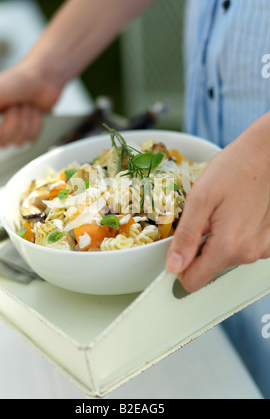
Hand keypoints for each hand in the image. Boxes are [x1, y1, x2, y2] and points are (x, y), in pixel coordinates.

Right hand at [0, 60, 61, 148]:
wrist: (44, 78)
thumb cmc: (16, 81)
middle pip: (4, 142)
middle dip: (12, 124)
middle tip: (13, 106)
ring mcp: (15, 130)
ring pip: (20, 141)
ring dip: (26, 121)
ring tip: (24, 105)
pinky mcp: (29, 131)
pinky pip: (32, 138)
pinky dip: (35, 123)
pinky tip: (34, 111)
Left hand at [166, 115, 269, 292]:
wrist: (267, 154)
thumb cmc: (235, 169)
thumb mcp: (200, 198)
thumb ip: (186, 236)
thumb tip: (174, 266)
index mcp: (228, 246)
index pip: (193, 281)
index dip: (178, 268)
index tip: (175, 253)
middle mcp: (248, 253)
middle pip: (208, 269)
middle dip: (198, 249)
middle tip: (201, 220)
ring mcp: (261, 247)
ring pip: (225, 258)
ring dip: (216, 240)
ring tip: (220, 212)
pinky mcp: (268, 240)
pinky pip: (242, 247)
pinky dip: (233, 235)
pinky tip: (235, 214)